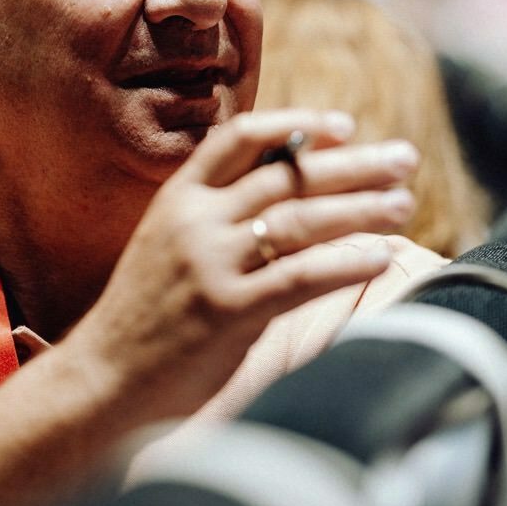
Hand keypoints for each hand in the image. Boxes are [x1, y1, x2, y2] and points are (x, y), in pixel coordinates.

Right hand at [68, 108, 417, 419]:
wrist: (101, 380)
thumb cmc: (145, 318)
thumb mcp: (170, 247)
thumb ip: (219, 217)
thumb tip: (289, 190)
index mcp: (178, 198)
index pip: (241, 138)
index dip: (298, 125)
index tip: (346, 126)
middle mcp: (194, 221)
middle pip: (287, 175)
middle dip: (354, 165)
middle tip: (404, 158)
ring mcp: (209, 264)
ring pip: (300, 220)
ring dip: (361, 209)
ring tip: (404, 204)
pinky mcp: (225, 311)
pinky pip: (300, 276)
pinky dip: (346, 262)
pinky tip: (382, 256)